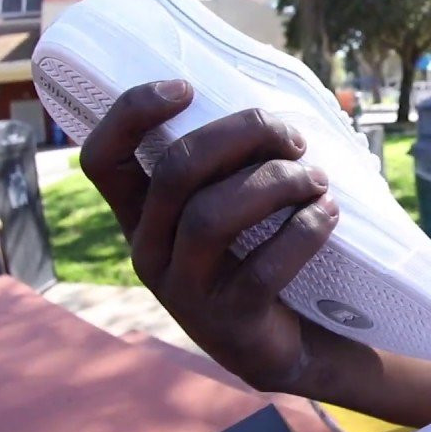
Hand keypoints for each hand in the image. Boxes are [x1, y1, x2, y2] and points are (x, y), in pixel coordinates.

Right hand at [80, 80, 338, 392]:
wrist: (296, 345)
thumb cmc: (266, 252)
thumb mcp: (236, 207)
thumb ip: (235, 161)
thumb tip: (279, 98)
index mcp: (143, 214)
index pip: (103, 159)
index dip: (132, 113)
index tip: (185, 87)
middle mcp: (150, 250)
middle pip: (176, 171)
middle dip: (242, 135)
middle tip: (294, 138)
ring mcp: (184, 292)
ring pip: (212, 216)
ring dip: (275, 182)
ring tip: (317, 178)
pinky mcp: (229, 323)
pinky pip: (261, 269)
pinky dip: (303, 230)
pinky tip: (327, 213)